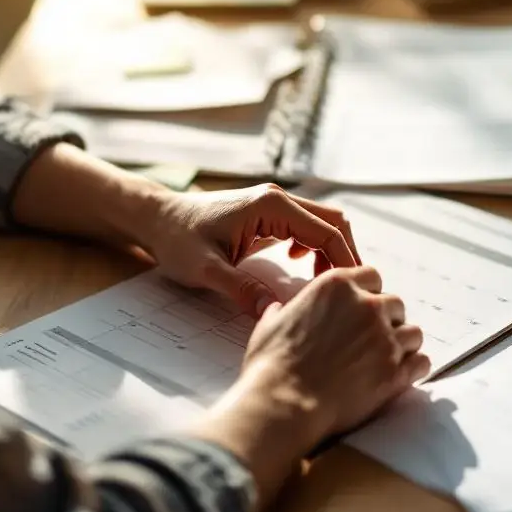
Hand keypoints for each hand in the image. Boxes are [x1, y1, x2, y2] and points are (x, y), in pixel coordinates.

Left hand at [136, 184, 360, 316]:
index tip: (355, 292)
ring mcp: (274, 203)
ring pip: (323, 223)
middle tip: (350, 292)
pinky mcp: (268, 213)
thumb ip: (242, 289)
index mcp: (271, 206)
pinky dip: (316, 246)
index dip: (345, 262)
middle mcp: (278, 198)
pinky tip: (303, 267)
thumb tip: (274, 313)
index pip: (327, 232)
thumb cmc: (177, 240)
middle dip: (346, 256)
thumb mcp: (206, 269)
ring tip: (327, 284)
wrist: (156, 219)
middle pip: (334, 222)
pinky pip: (306, 226)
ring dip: (332, 251)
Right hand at [235, 266, 430, 446]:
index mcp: (336, 285)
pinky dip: (414, 368)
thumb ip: (285, 310)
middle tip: (371, 340)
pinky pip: (422, 362)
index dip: (368, 294)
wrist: (284, 403)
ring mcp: (385, 338)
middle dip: (387, 320)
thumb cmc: (272, 365)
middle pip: (396, 304)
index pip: (372, 276)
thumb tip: (280, 309)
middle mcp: (367, 306)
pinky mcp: (396, 371)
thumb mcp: (271, 323)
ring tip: (386, 360)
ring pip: (413, 333)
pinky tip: (401, 376)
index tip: (362, 309)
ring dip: (403, 344)